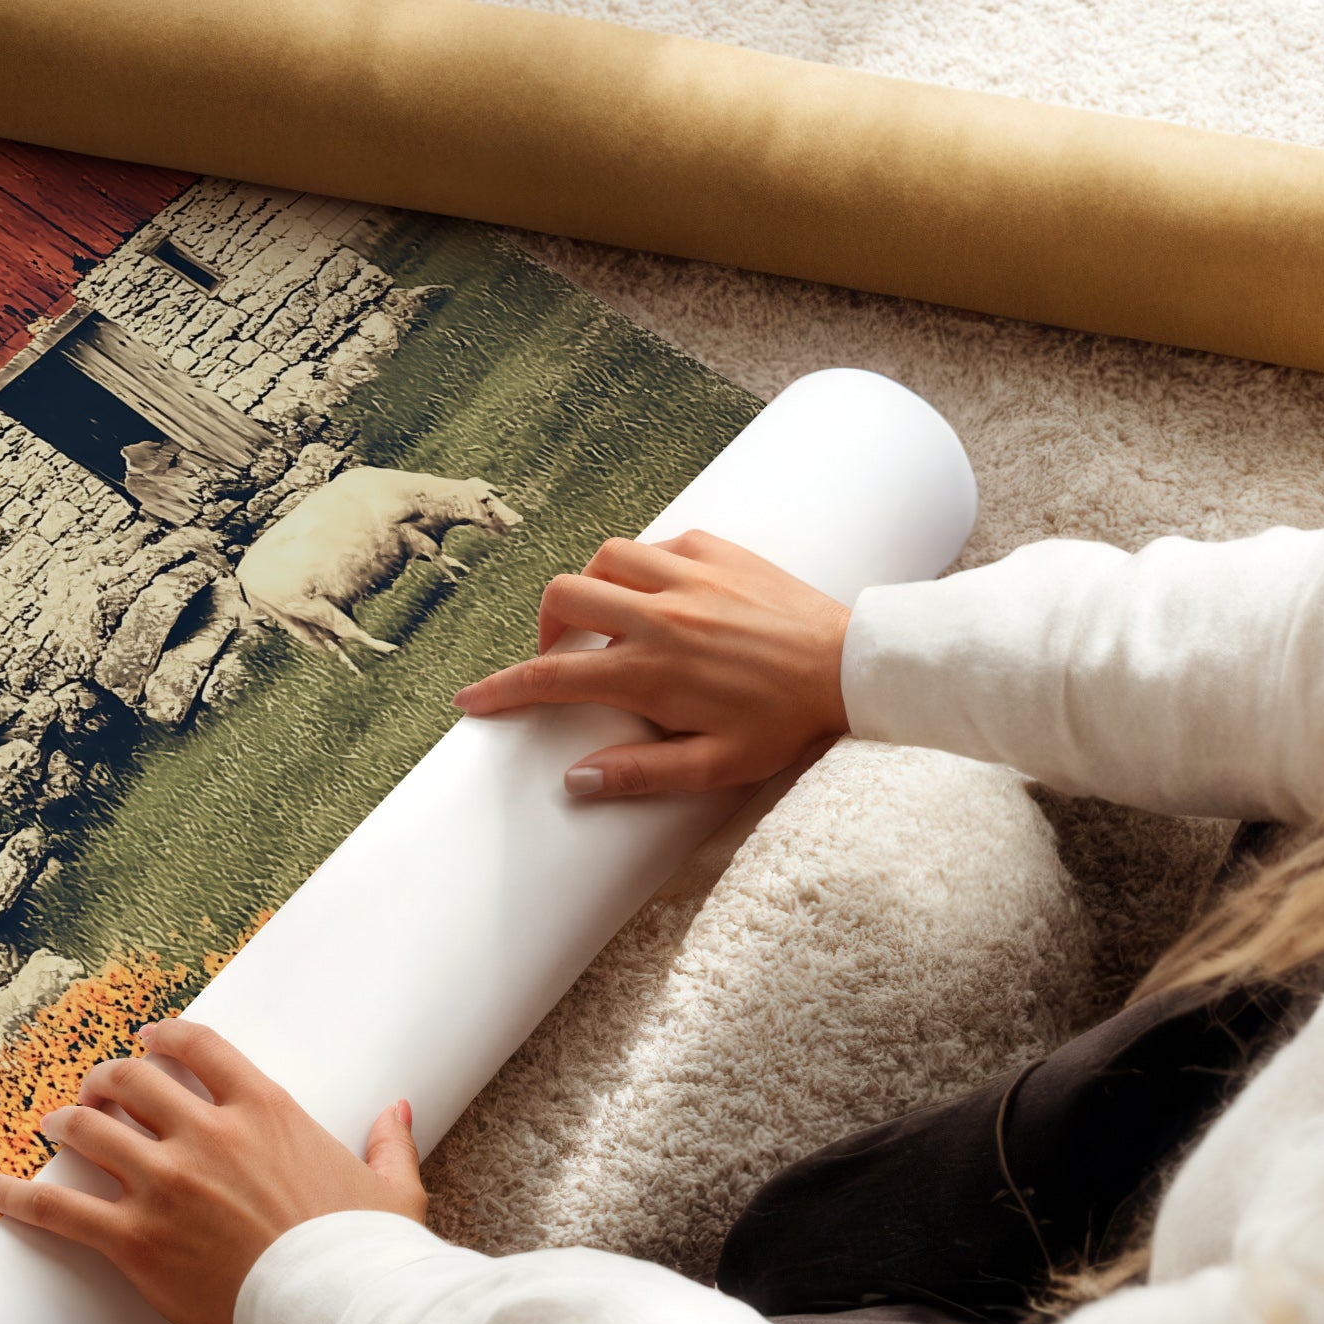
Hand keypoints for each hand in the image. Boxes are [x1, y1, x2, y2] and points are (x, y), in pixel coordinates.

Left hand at [0, 1019, 423, 1323]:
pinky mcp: (137, 1240)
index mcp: (265, 1110)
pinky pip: (60, 1209)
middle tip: (94, 1091)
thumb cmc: (369, 1254)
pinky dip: (16, 1196)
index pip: (198, 1047)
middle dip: (105, 1079)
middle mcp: (207, 1134)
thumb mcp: (392, 1189)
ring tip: (49, 1125)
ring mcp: (166, 1184)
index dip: (163, 1037)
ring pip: (89, 1130)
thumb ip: (388, 1142)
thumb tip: (398, 1110)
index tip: (147, 1039)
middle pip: (131, 1080)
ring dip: (64, 1123)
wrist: (344, 1310)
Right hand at [454, 530, 849, 798]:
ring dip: (593, 587)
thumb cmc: (786, 723)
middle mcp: (659, 615)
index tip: (470, 699)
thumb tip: (575, 780)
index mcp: (650, 671)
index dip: (501, 689)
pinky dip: (644, 566)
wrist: (853, 667)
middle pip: (563, 598)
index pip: (551, 677)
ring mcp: (688, 576)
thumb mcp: (716, 766)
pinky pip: (657, 543)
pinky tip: (662, 593)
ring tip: (610, 619)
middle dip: (545, 627)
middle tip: (564, 656)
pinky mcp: (718, 550)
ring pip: (604, 558)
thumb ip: (641, 774)